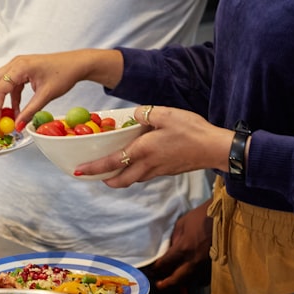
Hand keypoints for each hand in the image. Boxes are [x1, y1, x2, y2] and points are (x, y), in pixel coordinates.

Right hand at [0, 49, 121, 125]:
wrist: (76, 64)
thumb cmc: (64, 74)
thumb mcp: (46, 95)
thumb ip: (30, 111)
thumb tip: (18, 126)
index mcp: (20, 66)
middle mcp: (15, 63)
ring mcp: (17, 65)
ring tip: (6, 118)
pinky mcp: (22, 69)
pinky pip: (10, 84)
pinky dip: (10, 97)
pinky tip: (16, 110)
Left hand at [73, 105, 232, 184]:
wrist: (215, 148)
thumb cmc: (191, 130)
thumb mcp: (166, 114)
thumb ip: (145, 114)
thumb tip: (135, 115)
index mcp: (143, 151)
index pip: (112, 162)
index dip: (94, 168)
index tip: (79, 171)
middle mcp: (148, 165)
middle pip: (120, 180)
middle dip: (105, 179)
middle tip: (94, 175)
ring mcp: (159, 170)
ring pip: (133, 179)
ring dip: (119, 177)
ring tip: (112, 169)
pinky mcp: (168, 171)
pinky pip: (145, 175)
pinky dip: (135, 172)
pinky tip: (138, 161)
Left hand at [148, 202, 212, 290]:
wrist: (222, 216)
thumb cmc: (201, 217)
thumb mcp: (181, 224)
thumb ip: (174, 239)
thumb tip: (170, 249)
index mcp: (183, 249)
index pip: (165, 263)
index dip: (157, 267)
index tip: (153, 269)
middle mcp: (193, 261)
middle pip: (177, 279)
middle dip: (166, 284)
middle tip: (159, 285)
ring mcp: (205, 265)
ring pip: (190, 281)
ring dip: (180, 284)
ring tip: (173, 283)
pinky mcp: (213, 266)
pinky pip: (203, 280)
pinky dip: (195, 281)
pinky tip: (191, 279)